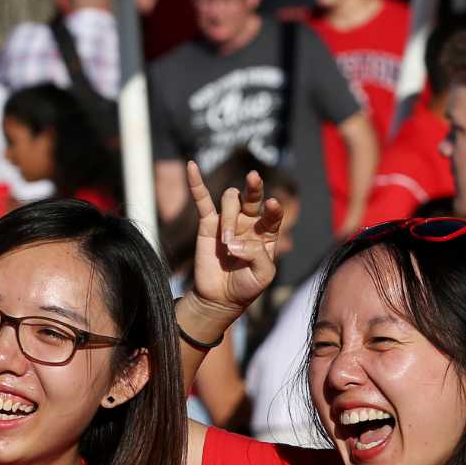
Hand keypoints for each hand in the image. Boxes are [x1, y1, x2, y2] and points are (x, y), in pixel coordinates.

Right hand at [186, 161, 283, 321]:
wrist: (220, 298)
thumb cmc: (245, 286)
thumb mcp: (262, 275)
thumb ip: (258, 255)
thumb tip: (234, 241)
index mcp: (266, 232)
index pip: (273, 213)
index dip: (274, 207)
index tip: (271, 204)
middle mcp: (249, 222)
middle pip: (252, 196)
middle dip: (254, 187)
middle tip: (254, 178)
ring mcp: (228, 220)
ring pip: (230, 199)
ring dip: (229, 218)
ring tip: (227, 243)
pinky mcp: (207, 224)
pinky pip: (201, 199)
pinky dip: (196, 182)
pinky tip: (191, 166)